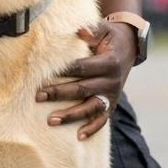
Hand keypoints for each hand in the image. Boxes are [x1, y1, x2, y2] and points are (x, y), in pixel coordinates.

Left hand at [36, 21, 135, 139]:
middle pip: (82, 89)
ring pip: (90, 108)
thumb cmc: (110, 37)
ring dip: (70, 115)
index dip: (64, 71)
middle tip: (38, 96)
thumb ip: (92, 30)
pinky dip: (92, 129)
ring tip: (50, 120)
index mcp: (109, 62)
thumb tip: (80, 30)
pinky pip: (103, 120)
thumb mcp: (104, 30)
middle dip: (59, 93)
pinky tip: (79, 137)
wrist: (129, 48)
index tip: (45, 74)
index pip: (83, 67)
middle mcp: (112, 81)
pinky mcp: (111, 104)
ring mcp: (112, 95)